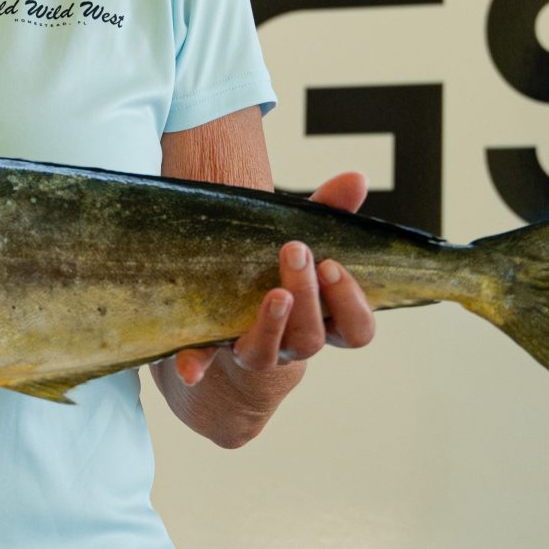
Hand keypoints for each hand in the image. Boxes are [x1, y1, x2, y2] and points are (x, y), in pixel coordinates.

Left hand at [166, 171, 375, 435]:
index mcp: (325, 320)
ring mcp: (255, 349)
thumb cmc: (279, 262)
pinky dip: (196, 364)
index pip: (357, 330)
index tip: (333, 264)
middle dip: (308, 296)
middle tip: (296, 250)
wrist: (234, 296)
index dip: (351, 305)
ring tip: (274, 293)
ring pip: (267, 353)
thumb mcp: (306, 234)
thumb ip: (330, 211)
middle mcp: (293, 342)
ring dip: (272, 324)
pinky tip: (190, 370)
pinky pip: (205, 361)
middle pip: (311, 338)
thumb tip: (357, 178)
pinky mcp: (215, 347)